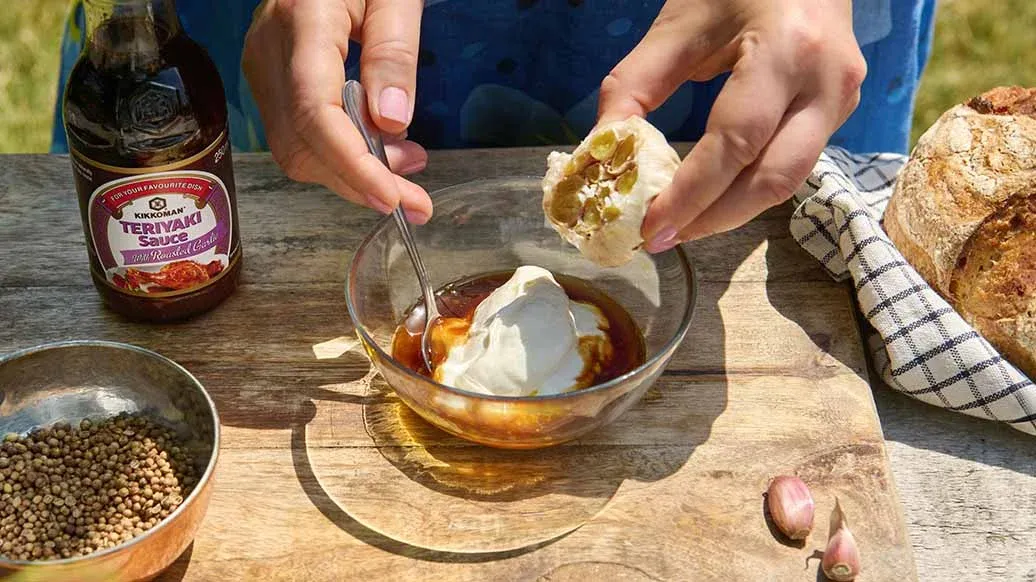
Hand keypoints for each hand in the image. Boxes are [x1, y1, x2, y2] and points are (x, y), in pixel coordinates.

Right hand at [243, 0, 431, 222]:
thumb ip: (394, 53)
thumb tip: (391, 124)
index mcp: (302, 20)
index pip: (317, 113)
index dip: (355, 166)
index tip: (396, 199)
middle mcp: (268, 50)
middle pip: (303, 144)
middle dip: (361, 182)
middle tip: (417, 196)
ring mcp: (261, 67)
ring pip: (296, 150)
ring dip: (352, 174)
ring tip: (405, 167)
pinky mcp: (268, 79)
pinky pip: (298, 136)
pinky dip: (339, 157)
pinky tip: (378, 149)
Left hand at [598, 0, 865, 250]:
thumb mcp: (678, 23)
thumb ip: (634, 85)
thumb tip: (600, 153)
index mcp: (788, 49)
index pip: (736, 142)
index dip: (692, 194)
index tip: (650, 227)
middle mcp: (828, 81)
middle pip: (774, 178)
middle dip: (714, 218)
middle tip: (662, 238)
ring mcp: (843, 98)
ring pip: (788, 180)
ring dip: (731, 211)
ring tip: (681, 224)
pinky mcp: (840, 110)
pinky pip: (793, 163)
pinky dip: (747, 188)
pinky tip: (710, 198)